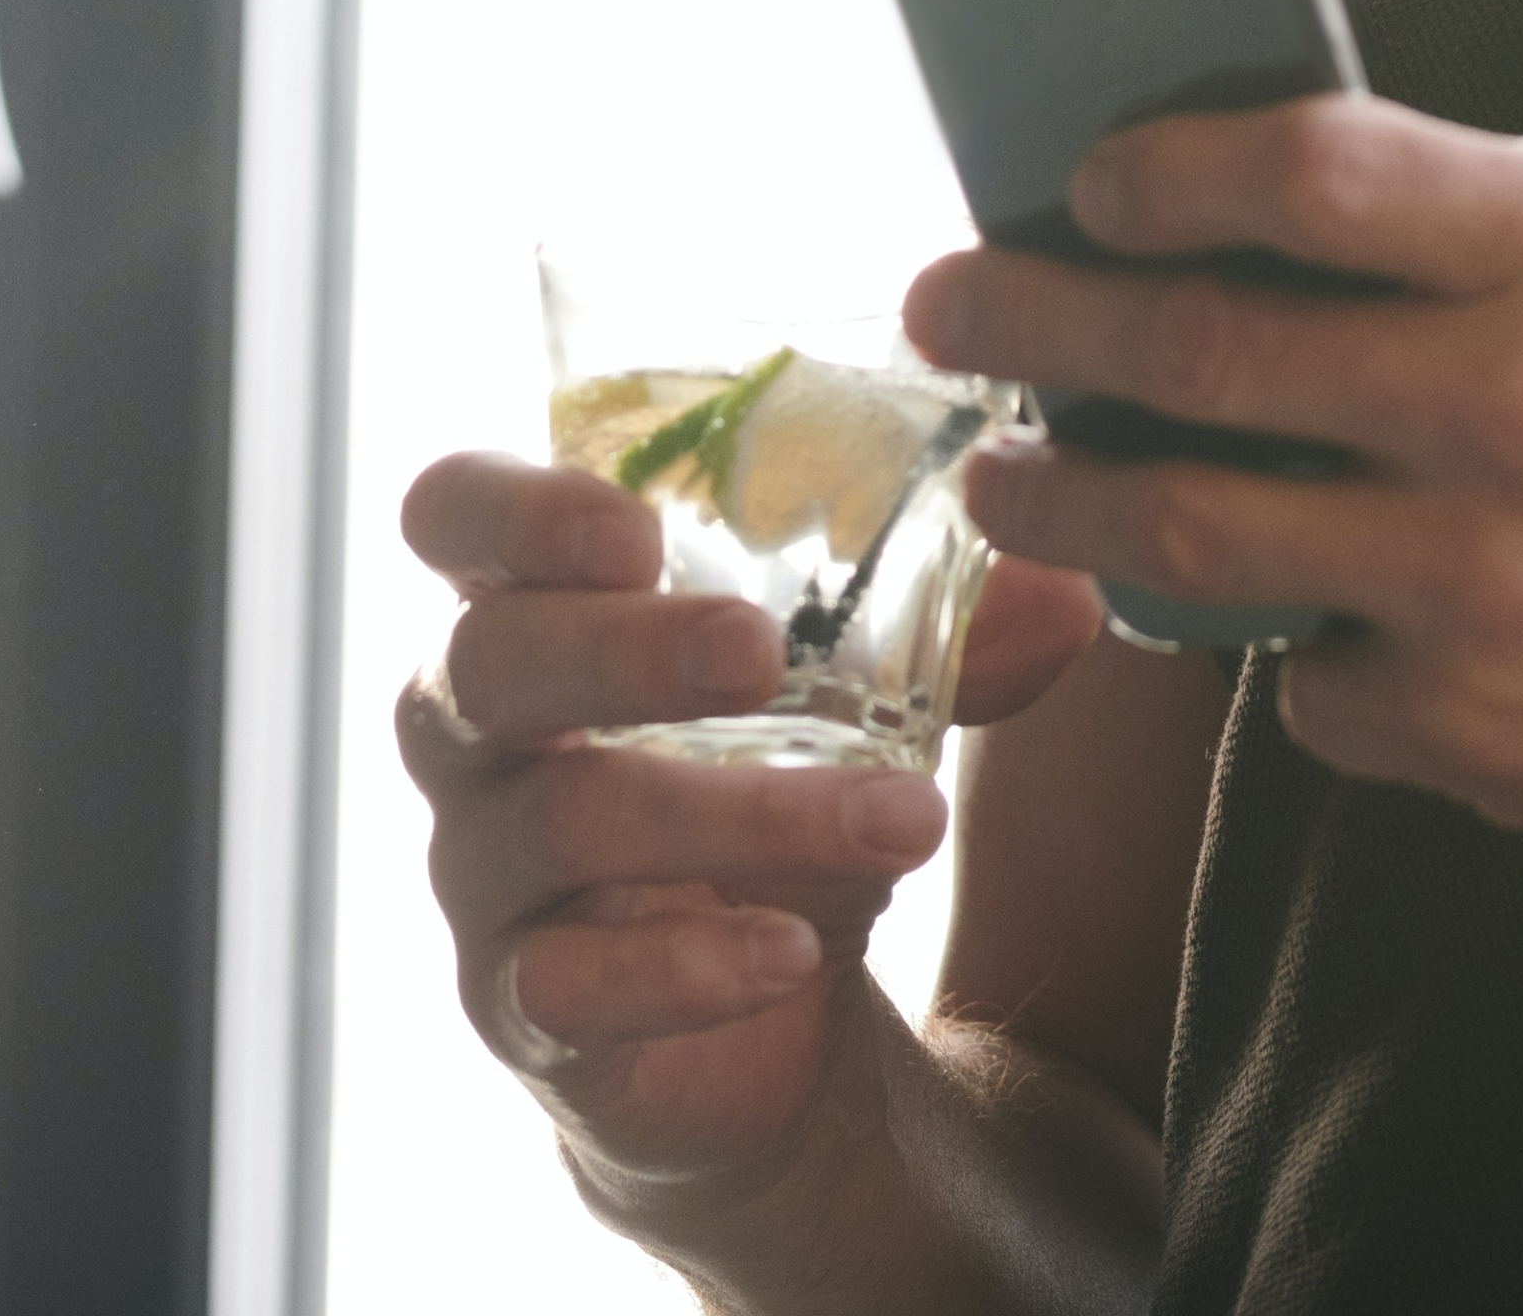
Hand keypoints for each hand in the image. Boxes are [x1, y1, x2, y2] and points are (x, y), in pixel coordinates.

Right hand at [392, 453, 1101, 1190]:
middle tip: (755, 650)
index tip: (638, 521)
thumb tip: (1068, 593)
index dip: (517, 506)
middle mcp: (479, 738)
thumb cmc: (777, 794)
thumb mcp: (866, 707)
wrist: (763, 1015)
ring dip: (739, 815)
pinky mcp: (524, 1010)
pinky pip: (566, 987)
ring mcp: (487, 880)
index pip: (454, 516)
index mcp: (541, 611)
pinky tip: (795, 953)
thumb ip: (952, 643)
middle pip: (487, 662)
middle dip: (623, 649)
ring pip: (561, 822)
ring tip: (905, 820)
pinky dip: (686, 966)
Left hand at [903, 98, 1522, 868]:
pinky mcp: (1477, 727)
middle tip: (946, 304)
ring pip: (1197, 536)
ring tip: (1004, 476)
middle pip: (1201, 353)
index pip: (1309, 174)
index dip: (1168, 167)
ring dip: (1067, 498)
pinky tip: (1284, 619)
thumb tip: (1355, 170)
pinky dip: (1285, 651)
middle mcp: (1518, 413)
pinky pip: (1304, 684)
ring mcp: (1484, 584)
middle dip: (1036, 321)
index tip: (1088, 178)